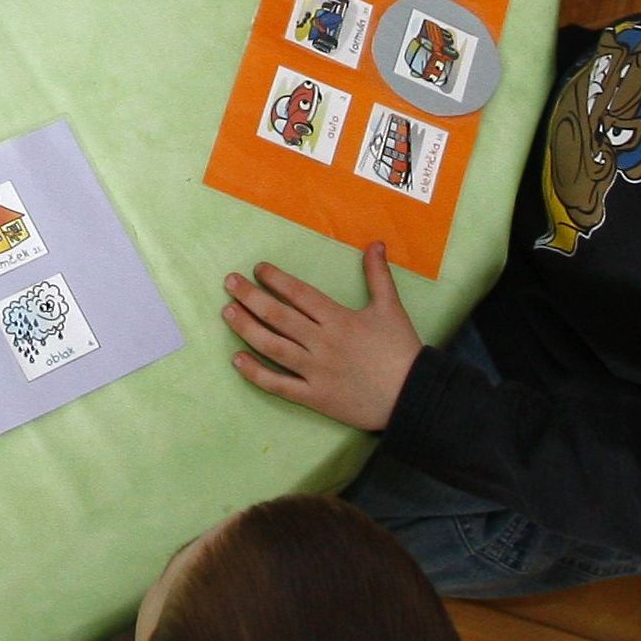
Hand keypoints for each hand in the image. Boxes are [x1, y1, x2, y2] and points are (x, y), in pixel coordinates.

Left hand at [223, 245, 423, 430]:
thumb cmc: (401, 351)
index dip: (276, 279)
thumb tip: (375, 243)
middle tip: (230, 282)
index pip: (299, 294)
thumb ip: (378, 276)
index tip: (258, 269)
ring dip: (246, 328)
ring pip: (272, 347)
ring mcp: (315, 371)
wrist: (413, 397)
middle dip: (250, 297)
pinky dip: (255, 373)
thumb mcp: (391, 308)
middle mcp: (322, 343)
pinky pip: (278, 385)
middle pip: (278, 316)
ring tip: (228, 312)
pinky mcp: (314, 397)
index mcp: (339, 319)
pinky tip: (237, 359)